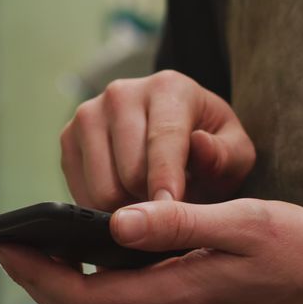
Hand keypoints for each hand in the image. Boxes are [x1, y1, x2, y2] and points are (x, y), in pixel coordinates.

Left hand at [0, 199, 302, 303]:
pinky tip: (95, 271)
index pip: (86, 296)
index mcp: (181, 300)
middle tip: (10, 249)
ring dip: (66, 295)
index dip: (39, 273)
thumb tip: (114, 223)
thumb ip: (177, 223)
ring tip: (41, 257)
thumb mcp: (245, 222)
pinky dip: (98, 300)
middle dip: (40, 284)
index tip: (7, 246)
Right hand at [60, 70, 254, 209]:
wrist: (175, 136)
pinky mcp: (67, 138)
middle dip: (150, 204)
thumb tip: (199, 144)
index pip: (163, 141)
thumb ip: (224, 154)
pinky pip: (79, 192)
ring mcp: (88, 114)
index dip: (167, 184)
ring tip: (148, 208)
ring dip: (127, 209)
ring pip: (101, 187)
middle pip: (129, 172)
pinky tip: (125, 201)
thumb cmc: (210, 149)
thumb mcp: (234, 154)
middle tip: (167, 216)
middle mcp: (121, 93)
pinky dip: (103, 208)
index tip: (170, 214)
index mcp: (168, 88)